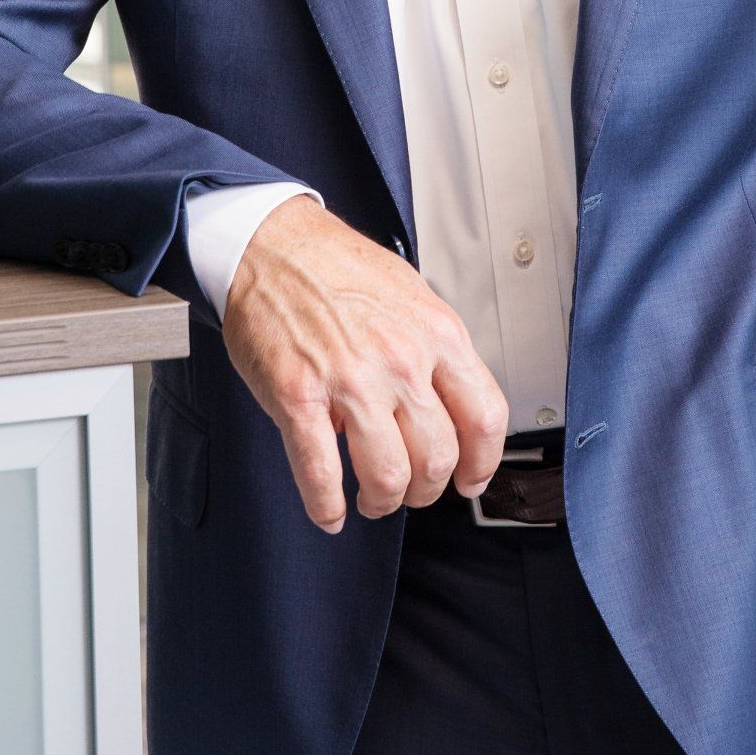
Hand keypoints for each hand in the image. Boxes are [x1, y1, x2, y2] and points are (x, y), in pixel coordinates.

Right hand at [224, 196, 509, 532]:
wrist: (271, 243)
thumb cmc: (335, 266)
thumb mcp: (411, 295)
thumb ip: (434, 351)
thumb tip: (446, 404)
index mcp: (436, 333)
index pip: (485, 418)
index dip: (482, 463)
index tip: (471, 479)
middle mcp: (400, 360)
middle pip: (438, 457)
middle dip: (425, 489)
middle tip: (411, 489)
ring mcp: (349, 380)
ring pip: (388, 475)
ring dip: (383, 502)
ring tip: (372, 499)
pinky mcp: (297, 396)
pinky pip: (320, 472)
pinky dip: (327, 506)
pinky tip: (329, 511)